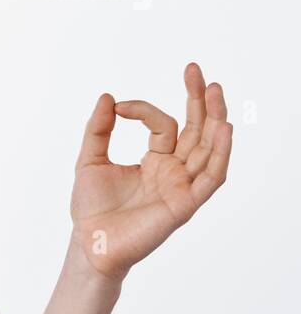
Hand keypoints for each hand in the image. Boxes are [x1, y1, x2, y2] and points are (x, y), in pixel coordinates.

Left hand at [69, 62, 232, 280]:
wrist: (89, 243)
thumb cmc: (91, 208)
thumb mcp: (89, 160)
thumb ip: (99, 129)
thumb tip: (108, 96)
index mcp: (156, 160)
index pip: (163, 124)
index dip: (143, 109)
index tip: (118, 106)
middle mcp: (174, 170)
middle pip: (197, 130)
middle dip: (199, 100)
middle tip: (195, 70)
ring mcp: (182, 186)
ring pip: (209, 148)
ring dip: (215, 119)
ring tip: (215, 90)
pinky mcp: (185, 204)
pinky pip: (211, 177)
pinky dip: (220, 153)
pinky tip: (223, 128)